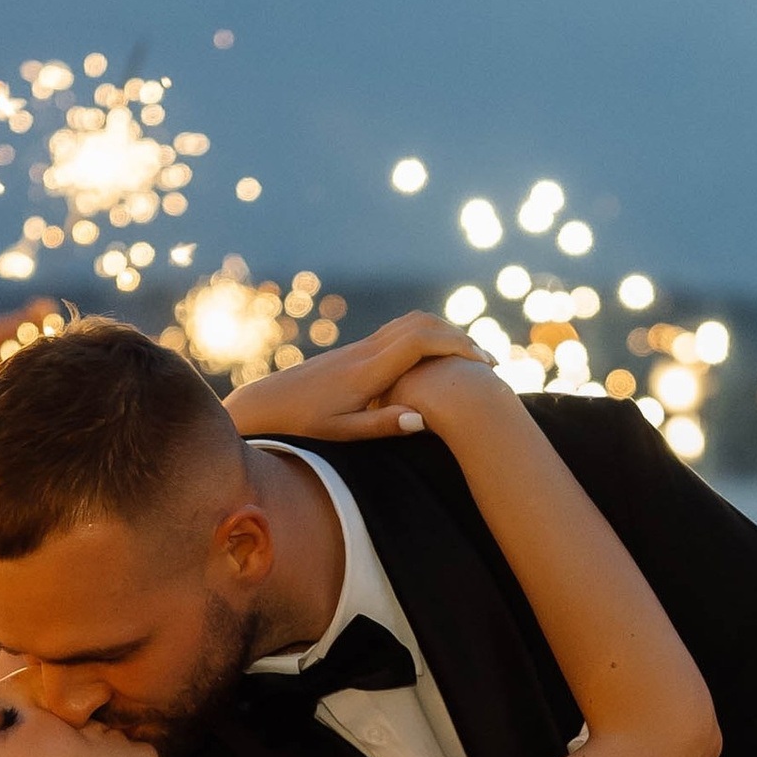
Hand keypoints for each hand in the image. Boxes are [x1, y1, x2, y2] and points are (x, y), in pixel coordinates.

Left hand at [225, 313, 476, 446]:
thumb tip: (422, 418)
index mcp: (368, 370)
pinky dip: (429, 337)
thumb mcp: (342, 433)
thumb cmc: (303, 425)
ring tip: (471, 359)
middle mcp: (367, 350)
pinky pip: (402, 332)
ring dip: (446, 334)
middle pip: (423, 323)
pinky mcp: (358, 350)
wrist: (267, 403)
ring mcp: (362, 346)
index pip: (421, 341)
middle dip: (460, 337)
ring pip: (413, 323)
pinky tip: (439, 360)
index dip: (456, 346)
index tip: (484, 362)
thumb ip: (382, 425)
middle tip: (489, 362)